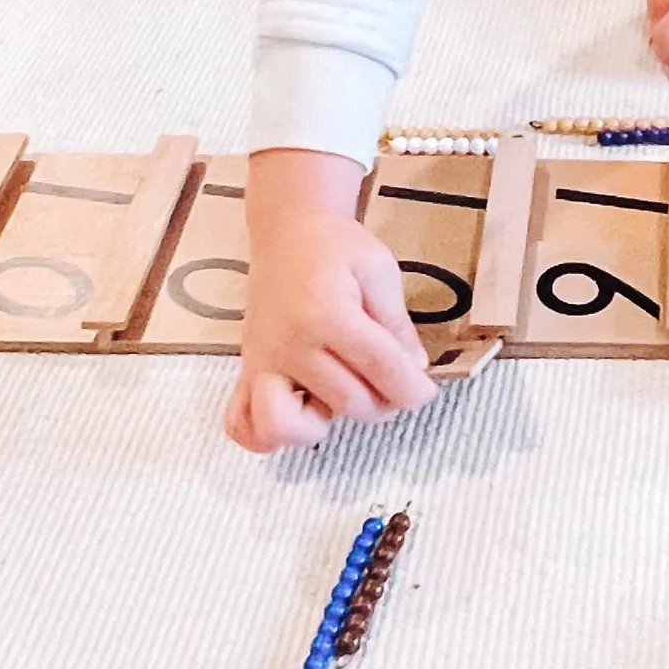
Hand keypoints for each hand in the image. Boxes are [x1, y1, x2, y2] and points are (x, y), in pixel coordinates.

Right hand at [226, 148, 436, 451]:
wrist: (286, 232)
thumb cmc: (335, 248)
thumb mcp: (378, 269)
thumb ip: (397, 323)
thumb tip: (414, 369)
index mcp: (327, 313)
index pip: (380, 368)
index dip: (412, 388)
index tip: (426, 391)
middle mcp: (290, 344)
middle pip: (349, 402)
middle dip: (384, 401)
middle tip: (392, 380)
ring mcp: (264, 362)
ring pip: (290, 426)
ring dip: (326, 423)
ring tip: (342, 395)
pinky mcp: (247, 372)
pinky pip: (243, 425)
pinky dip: (268, 436)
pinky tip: (301, 412)